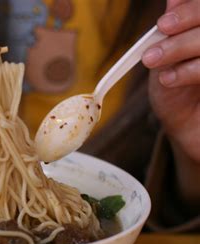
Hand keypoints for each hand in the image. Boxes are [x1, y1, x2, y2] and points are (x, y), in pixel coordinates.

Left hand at [142, 0, 199, 205]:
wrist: (188, 130)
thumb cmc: (178, 92)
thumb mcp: (167, 60)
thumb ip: (174, 30)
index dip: (189, 11)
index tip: (163, 25)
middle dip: (182, 37)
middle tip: (154, 53)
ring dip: (182, 52)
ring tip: (159, 69)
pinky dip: (192, 71)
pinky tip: (171, 80)